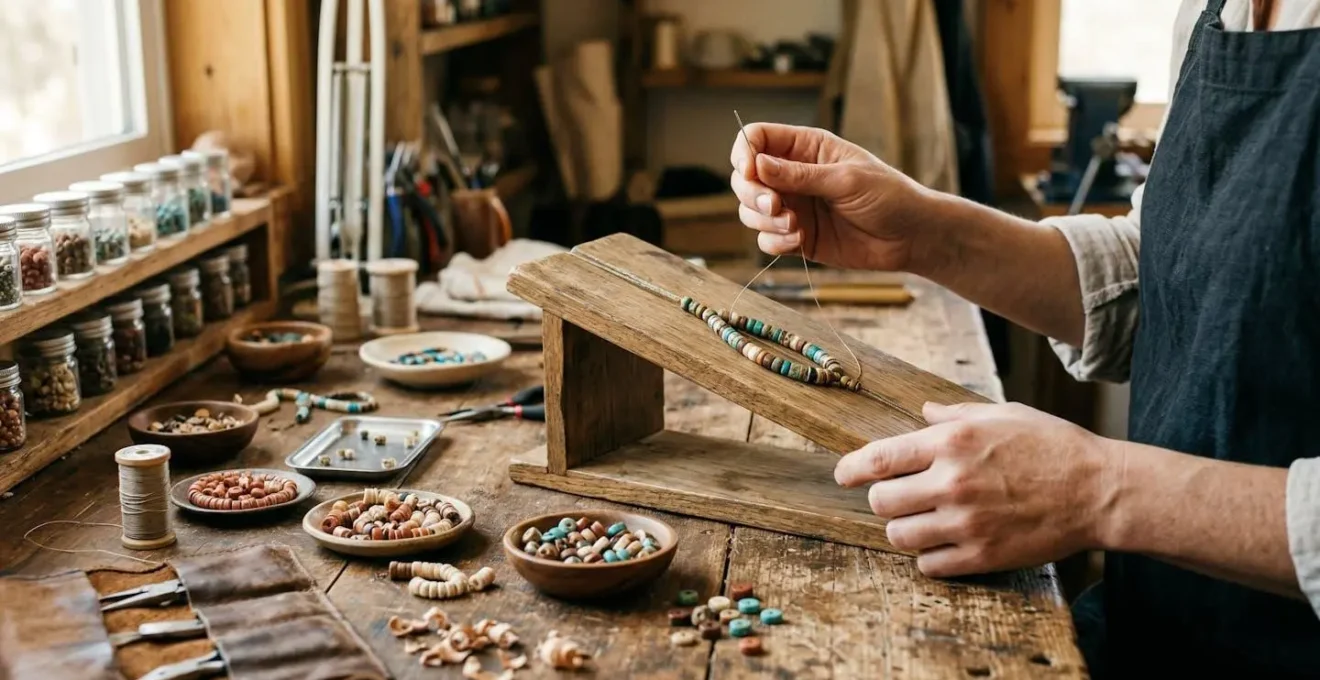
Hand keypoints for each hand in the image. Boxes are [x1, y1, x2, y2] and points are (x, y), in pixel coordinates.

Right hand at [729, 122, 930, 271]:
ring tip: (794, 226)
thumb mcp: (846, 180)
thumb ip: (800, 175)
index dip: (745, 153)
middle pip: (745, 177)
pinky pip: (766, 240)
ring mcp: (793, 207)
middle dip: (751, 193)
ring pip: (750, 210)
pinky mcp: (796, 237)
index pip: (757, 139)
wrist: (911, 237)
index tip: (750, 172)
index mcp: (806, 147)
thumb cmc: (888, 196)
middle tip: (775, 206)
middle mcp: (793, 175)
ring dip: (763, 221)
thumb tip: (757, 165)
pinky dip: (774, 242)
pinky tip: (799, 242)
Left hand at [834, 401, 1120, 576]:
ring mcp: (966, 522)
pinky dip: (929, 557)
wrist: (1100, 490)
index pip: (879, 458)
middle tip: (896, 498)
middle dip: (881, 499)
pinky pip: (930, 565)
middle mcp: (952, 482)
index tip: (843, 474)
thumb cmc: (1054, 446)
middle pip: (881, 501)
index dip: (851, 469)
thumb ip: (955, 414)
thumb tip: (924, 412)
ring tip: (920, 521)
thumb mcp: (1003, 414)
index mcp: (952, 441)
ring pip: (899, 535)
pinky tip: (943, 544)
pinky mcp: (983, 555)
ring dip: (903, 529)